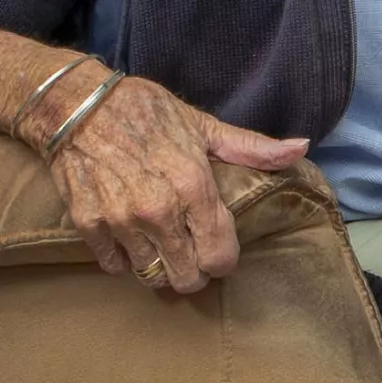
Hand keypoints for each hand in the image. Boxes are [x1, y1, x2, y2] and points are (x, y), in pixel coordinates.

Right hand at [45, 75, 308, 292]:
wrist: (79, 106)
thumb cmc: (148, 112)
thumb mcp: (204, 126)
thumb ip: (253, 148)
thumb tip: (301, 149)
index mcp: (194, 187)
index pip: (219, 254)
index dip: (224, 262)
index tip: (221, 254)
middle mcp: (159, 211)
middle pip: (186, 276)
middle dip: (194, 274)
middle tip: (194, 260)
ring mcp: (121, 220)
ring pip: (149, 274)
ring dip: (159, 268)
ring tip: (164, 250)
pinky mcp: (88, 224)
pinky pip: (113, 265)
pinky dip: (124, 261)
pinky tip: (132, 243)